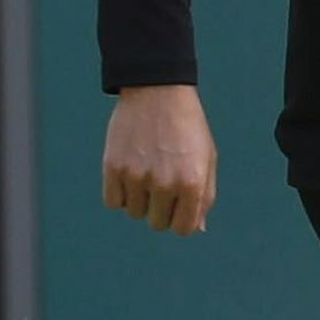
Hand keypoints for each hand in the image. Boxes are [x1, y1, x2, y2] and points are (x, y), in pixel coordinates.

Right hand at [103, 85, 217, 235]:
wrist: (158, 91)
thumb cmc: (187, 127)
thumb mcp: (206, 158)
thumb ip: (204, 196)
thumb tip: (196, 229)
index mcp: (192, 182)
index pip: (183, 229)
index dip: (181, 219)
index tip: (179, 205)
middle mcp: (165, 183)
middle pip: (158, 224)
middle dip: (161, 209)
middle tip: (163, 183)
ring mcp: (137, 176)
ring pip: (134, 213)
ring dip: (140, 199)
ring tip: (147, 171)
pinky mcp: (113, 167)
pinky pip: (113, 201)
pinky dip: (120, 193)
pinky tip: (129, 172)